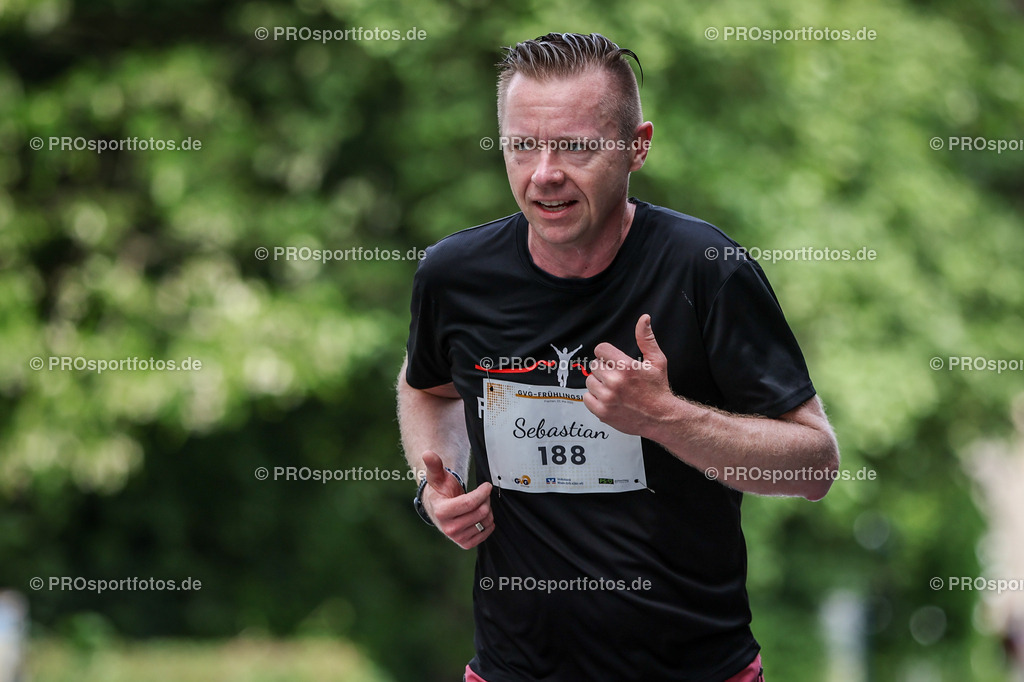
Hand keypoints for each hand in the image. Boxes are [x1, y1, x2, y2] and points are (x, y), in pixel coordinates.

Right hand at [421, 451, 493, 548]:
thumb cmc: (440, 491)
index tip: (487, 486)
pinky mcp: (466, 543)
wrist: (439, 509)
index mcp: (441, 511)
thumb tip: (427, 454)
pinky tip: (480, 515)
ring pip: (486, 521)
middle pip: (481, 512)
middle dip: (485, 500)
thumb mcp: (438, 477)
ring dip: (487, 510)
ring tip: (479, 504)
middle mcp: (448, 528)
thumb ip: (434, 465)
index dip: (482, 492)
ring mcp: (457, 537)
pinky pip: (486, 532)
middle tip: (482, 494)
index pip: (470, 503)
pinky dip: (488, 522)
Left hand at [583, 314, 673, 435]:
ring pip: (589, 381)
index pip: (600, 350)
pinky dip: (594, 398)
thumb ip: (646, 339)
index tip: (612, 360)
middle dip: (604, 369)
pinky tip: (608, 398)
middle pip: (594, 366)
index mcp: (626, 367)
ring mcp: (607, 398)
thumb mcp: (657, 360)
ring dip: (599, 383)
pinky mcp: (602, 412)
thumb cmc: (658, 389)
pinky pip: (586, 398)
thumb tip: (643, 319)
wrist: (661, 418)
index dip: (606, 354)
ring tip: (613, 388)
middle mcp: (615, 382)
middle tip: (617, 377)